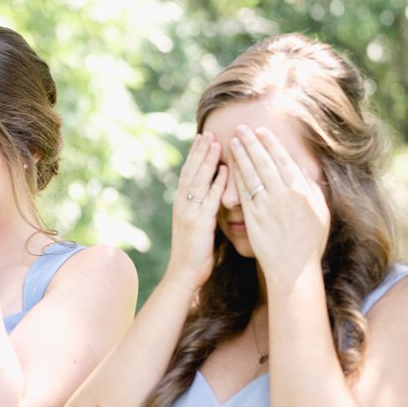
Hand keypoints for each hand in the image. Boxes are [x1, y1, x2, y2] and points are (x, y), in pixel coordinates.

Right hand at [166, 131, 228, 289]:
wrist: (184, 274)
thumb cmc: (195, 254)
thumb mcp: (198, 226)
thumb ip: (204, 209)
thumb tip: (214, 196)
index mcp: (181, 204)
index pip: (188, 173)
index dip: (195, 155)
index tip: (203, 138)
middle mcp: (182, 204)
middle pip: (191, 171)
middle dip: (200, 151)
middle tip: (208, 132)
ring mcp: (189, 212)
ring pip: (198, 180)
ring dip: (207, 160)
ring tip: (215, 142)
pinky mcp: (199, 223)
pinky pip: (209, 198)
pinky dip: (217, 183)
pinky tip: (226, 170)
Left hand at [229, 126, 329, 286]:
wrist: (294, 268)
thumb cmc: (310, 242)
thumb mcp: (321, 213)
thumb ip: (313, 190)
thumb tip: (306, 171)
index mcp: (301, 191)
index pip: (283, 160)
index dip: (270, 144)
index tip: (261, 132)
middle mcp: (283, 194)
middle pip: (264, 162)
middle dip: (252, 143)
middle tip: (241, 128)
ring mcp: (266, 205)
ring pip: (252, 174)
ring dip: (241, 155)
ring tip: (232, 141)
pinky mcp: (253, 216)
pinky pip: (243, 191)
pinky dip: (236, 176)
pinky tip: (229, 166)